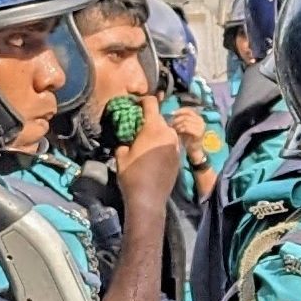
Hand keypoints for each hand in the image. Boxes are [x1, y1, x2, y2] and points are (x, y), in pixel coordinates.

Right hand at [117, 95, 181, 212]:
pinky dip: (163, 147)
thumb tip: (126, 142)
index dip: (144, 100)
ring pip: (167, 133)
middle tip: (139, 128)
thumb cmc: (132, 175)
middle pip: (160, 120)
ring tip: (147, 144)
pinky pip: (171, 146)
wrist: (149, 199)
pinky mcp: (179, 159)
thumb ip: (125, 142)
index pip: (152, 103)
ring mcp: (176, 146)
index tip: (138, 103)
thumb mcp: (121, 155)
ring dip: (158, 135)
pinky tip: (155, 157)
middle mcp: (169, 134)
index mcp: (154, 128)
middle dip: (150, 122)